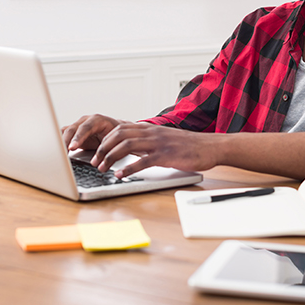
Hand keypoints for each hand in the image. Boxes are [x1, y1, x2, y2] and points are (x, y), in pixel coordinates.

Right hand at [62, 114, 123, 150]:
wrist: (115, 132)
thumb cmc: (116, 136)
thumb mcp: (114, 140)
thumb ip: (107, 147)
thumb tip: (102, 159)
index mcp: (97, 120)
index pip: (85, 127)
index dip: (78, 137)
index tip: (72, 147)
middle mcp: (85, 121)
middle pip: (72, 129)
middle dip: (66, 142)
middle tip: (62, 153)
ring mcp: (78, 126)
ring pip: (65, 132)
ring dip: (61, 143)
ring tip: (58, 154)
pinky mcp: (73, 133)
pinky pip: (63, 135)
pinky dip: (60, 143)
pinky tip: (58, 152)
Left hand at [90, 123, 219, 177]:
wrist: (209, 146)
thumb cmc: (187, 146)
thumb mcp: (163, 140)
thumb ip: (147, 142)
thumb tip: (130, 150)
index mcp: (149, 129)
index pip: (119, 129)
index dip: (104, 139)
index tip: (95, 152)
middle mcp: (151, 133)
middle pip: (118, 135)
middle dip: (103, 149)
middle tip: (95, 162)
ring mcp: (158, 143)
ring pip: (126, 145)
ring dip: (111, 158)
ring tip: (103, 169)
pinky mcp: (166, 155)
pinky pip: (143, 161)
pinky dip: (129, 168)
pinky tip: (121, 175)